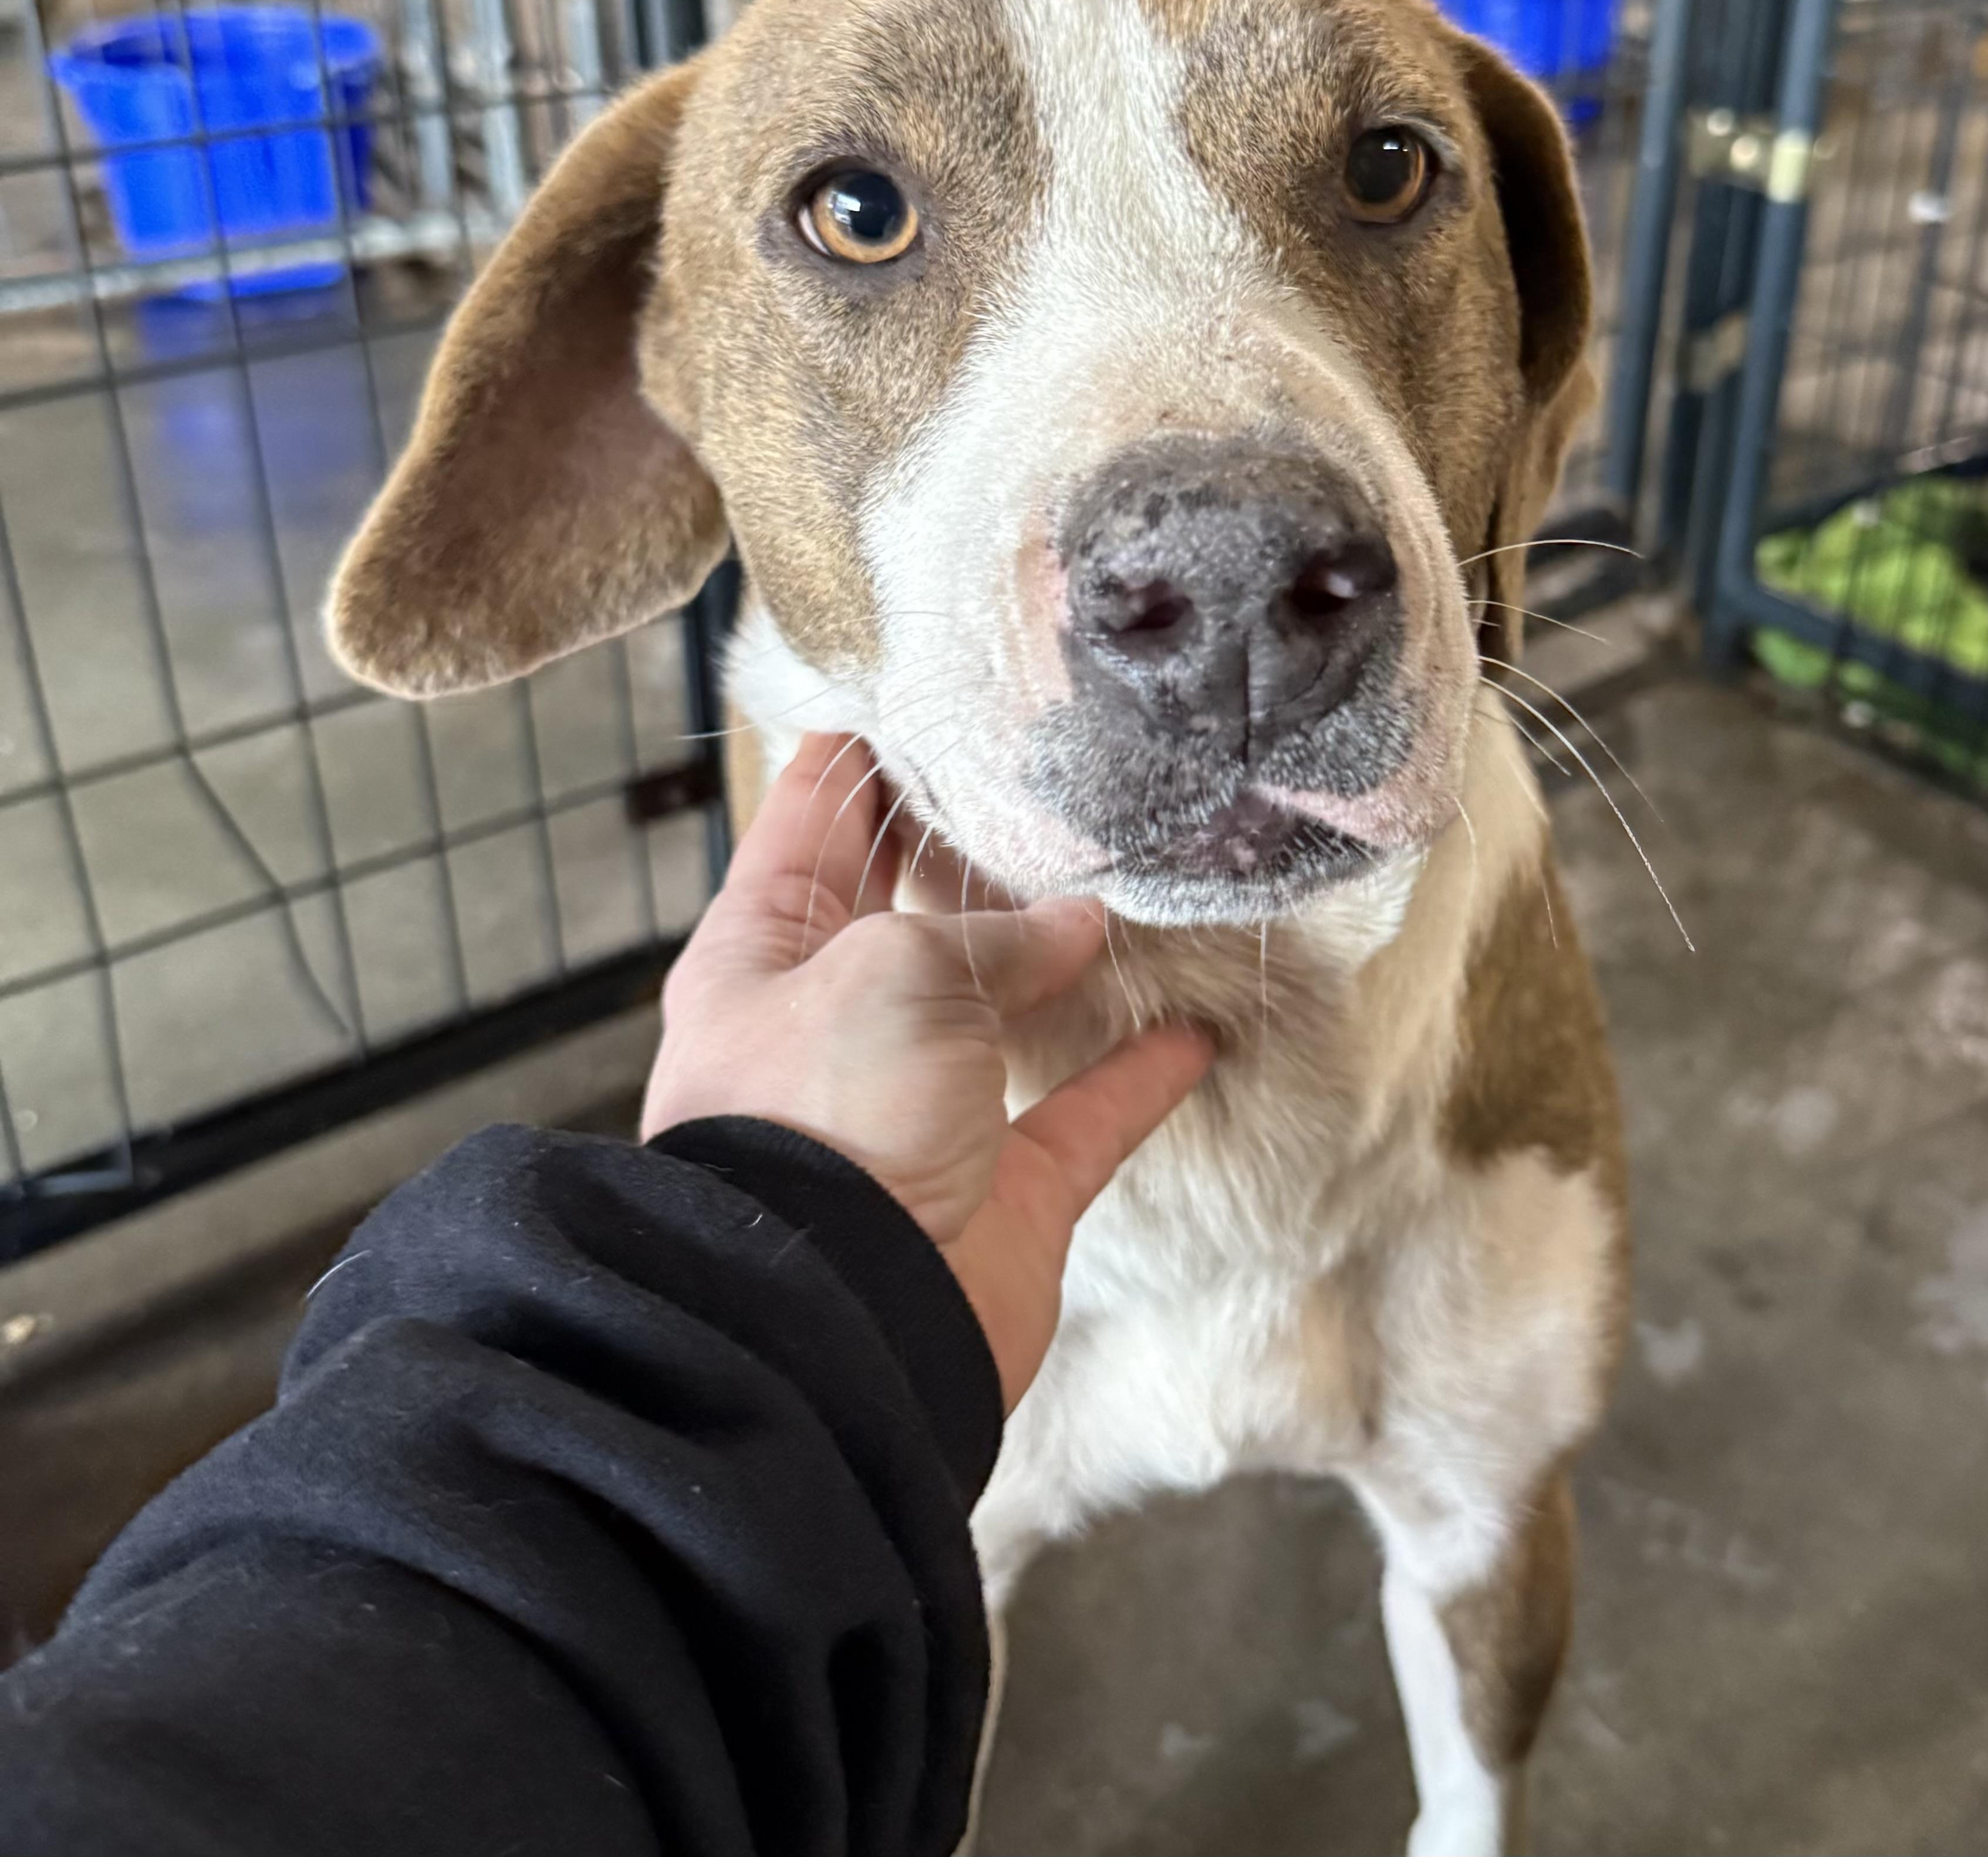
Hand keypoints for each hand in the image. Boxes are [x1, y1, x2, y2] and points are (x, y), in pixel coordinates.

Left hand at [641, 733, 1212, 1405]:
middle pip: (911, 908)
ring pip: (1003, 1007)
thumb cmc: (825, 1120)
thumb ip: (983, 935)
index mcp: (765, 955)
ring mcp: (920, 1111)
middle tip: (1051, 772)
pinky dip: (1138, 1075)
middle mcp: (837, 1025)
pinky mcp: (1000, 1191)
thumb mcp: (890, 971)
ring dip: (1063, 958)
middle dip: (970, 846)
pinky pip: (1083, 1114)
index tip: (933, 690)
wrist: (837, 1326)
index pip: (815, 820)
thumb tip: (1071, 925)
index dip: (866, 751)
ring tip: (1128, 885)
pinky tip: (1193, 1029)